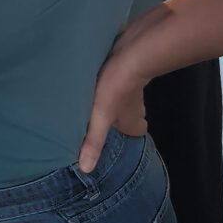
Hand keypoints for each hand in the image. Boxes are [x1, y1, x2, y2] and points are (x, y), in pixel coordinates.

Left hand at [78, 36, 147, 175]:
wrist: (131, 52)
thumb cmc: (115, 88)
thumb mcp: (101, 117)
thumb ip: (94, 141)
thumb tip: (86, 170)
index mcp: (133, 121)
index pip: (137, 133)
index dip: (128, 135)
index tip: (115, 138)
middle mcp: (136, 106)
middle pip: (131, 116)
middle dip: (119, 119)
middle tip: (100, 121)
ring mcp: (133, 87)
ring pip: (124, 98)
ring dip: (113, 101)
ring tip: (92, 103)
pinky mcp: (125, 70)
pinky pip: (118, 81)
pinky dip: (110, 83)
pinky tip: (95, 82)